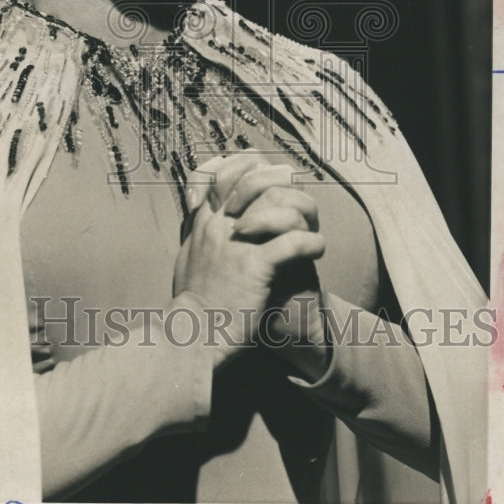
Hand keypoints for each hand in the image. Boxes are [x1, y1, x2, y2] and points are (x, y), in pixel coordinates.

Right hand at [173, 154, 324, 368]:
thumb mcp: (186, 259)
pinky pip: (293, 242)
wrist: (193, 336)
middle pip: (253, 179)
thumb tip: (204, 219)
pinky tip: (317, 251)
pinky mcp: (256, 265)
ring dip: (301, 212)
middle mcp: (218, 226)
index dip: (247, 167)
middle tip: (298, 190)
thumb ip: (197, 235)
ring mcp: (237, 244)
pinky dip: (311, 244)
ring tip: (312, 225)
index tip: (268, 173)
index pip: (222, 173)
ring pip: (277, 202)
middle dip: (280, 180)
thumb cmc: (193, 302)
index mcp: (203, 223)